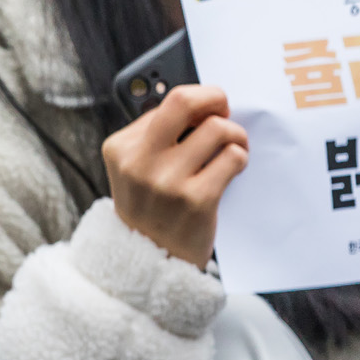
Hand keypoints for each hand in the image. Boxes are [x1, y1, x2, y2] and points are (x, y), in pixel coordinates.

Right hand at [102, 84, 248, 268]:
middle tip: (224, 108)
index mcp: (120, 148)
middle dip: (214, 97)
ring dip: (234, 135)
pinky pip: (232, 158)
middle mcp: (139, 162)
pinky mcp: (196, 200)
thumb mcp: (134, 169)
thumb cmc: (151, 207)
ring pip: (218, 129)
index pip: (166, 103)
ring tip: (231, 148)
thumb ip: (157, 136)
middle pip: (185, 102)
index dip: (196, 101)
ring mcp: (166, 182)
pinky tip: (231, 169)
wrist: (149, 262)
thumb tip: (201, 105)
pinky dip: (239, 158)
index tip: (206, 109)